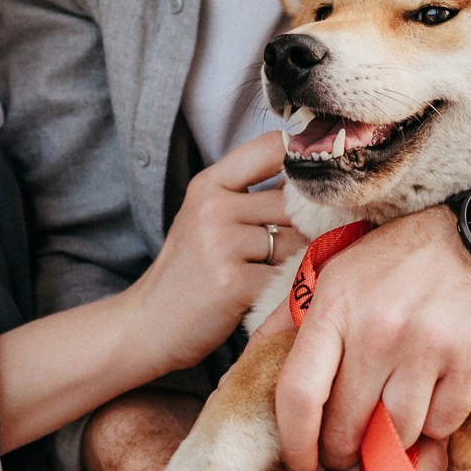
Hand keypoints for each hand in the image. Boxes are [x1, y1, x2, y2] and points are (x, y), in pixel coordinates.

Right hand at [125, 133, 308, 375]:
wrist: (149, 323)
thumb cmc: (190, 270)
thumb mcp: (209, 217)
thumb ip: (253, 194)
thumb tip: (319, 182)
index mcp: (210, 183)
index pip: (273, 147)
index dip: (306, 162)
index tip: (321, 184)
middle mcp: (214, 207)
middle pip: (295, 201)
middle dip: (311, 225)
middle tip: (307, 247)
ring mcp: (221, 244)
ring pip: (298, 241)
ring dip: (301, 260)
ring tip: (283, 275)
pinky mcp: (233, 284)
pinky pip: (287, 277)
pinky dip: (290, 289)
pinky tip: (275, 297)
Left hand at [276, 205, 470, 470]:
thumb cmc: (392, 261)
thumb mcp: (331, 277)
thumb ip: (285, 326)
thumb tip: (241, 376)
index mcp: (334, 307)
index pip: (299, 394)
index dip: (294, 443)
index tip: (300, 464)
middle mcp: (379, 329)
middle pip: (348, 427)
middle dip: (342, 452)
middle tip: (345, 451)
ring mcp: (427, 346)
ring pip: (397, 434)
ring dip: (390, 441)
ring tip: (388, 421)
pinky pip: (443, 426)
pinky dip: (434, 426)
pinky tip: (428, 399)